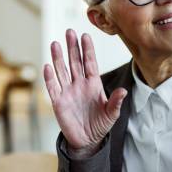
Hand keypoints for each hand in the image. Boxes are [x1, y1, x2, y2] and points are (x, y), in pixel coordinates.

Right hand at [43, 29, 126, 155]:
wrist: (87, 139)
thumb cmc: (101, 124)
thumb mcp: (112, 114)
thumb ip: (116, 102)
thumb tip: (123, 91)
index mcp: (93, 84)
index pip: (90, 63)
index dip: (88, 50)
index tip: (85, 35)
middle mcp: (79, 84)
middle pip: (74, 62)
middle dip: (72, 47)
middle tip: (69, 31)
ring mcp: (68, 91)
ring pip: (62, 71)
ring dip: (58, 58)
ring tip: (55, 43)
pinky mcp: (58, 101)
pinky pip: (53, 87)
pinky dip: (50, 77)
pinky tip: (48, 66)